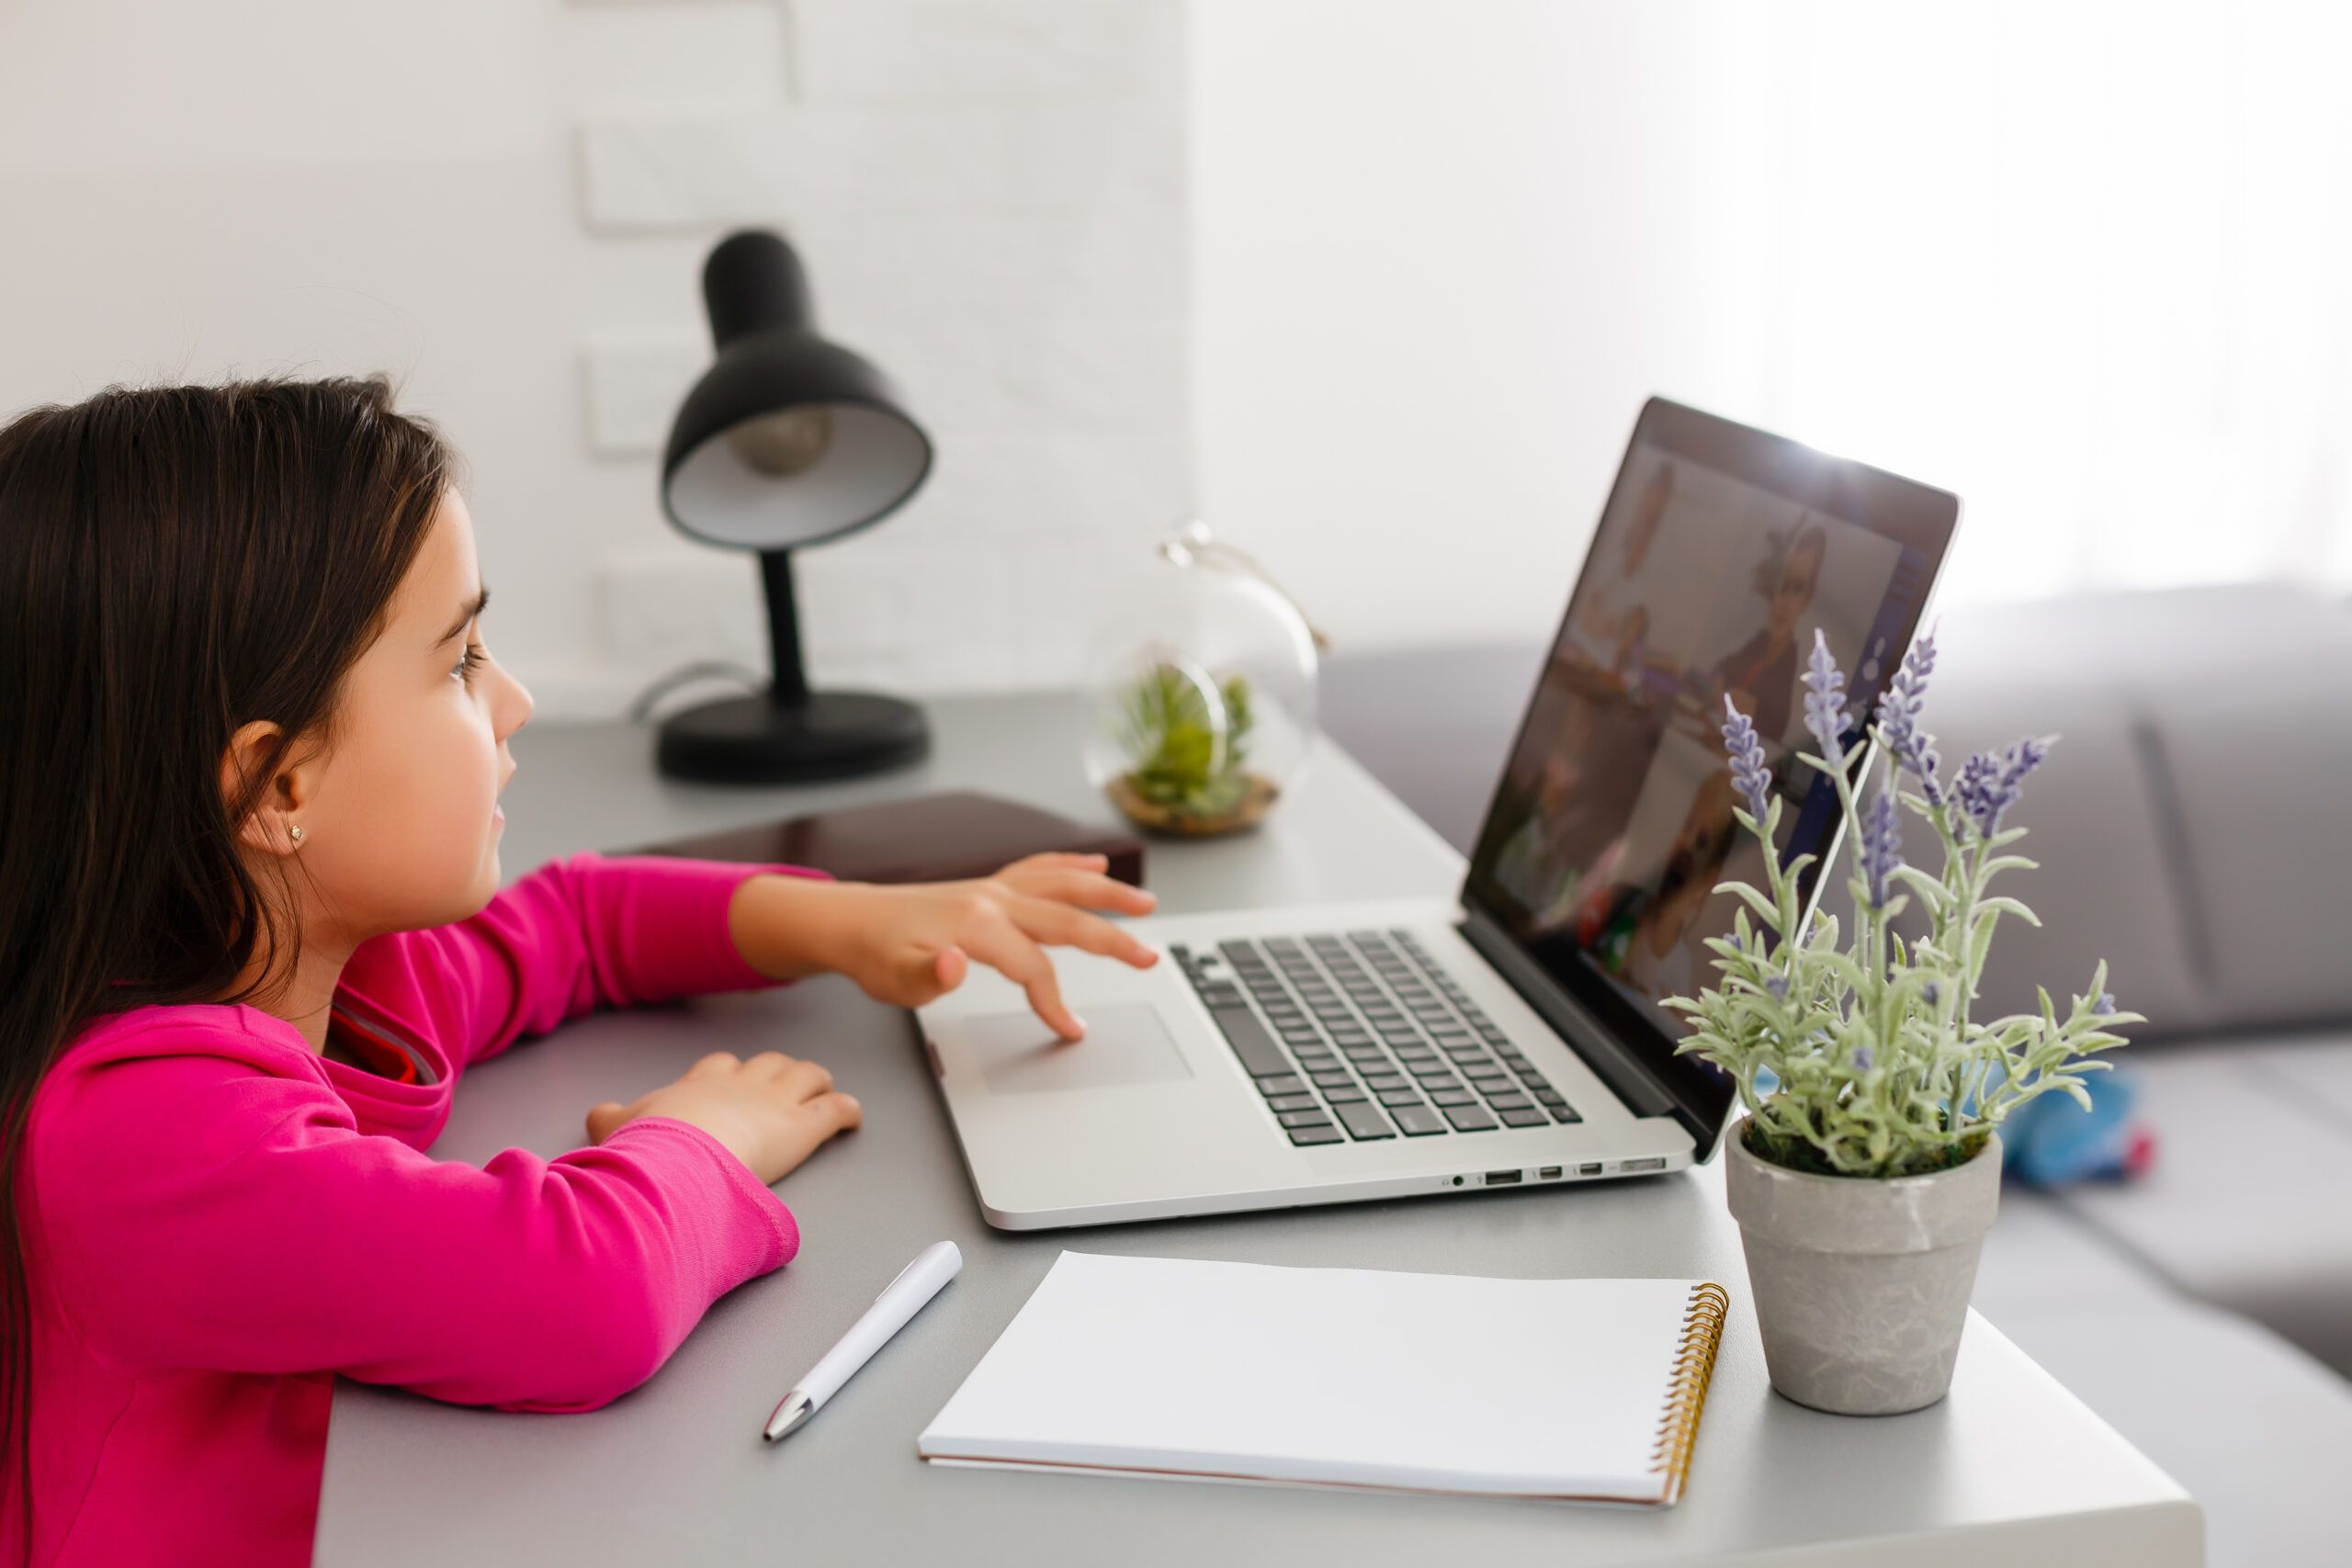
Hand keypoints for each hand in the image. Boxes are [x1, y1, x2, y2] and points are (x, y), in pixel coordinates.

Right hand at [585, 1050, 860, 1185]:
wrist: (678, 1154)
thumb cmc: (650, 1144)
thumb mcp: (617, 1128)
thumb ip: (609, 1119)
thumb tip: (596, 1115)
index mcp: (700, 1085)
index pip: (719, 1066)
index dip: (730, 1073)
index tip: (732, 1080)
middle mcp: (741, 1084)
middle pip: (767, 1064)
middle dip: (778, 1073)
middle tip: (784, 1086)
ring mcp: (774, 1102)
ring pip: (806, 1075)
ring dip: (816, 1082)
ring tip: (822, 1090)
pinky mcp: (801, 1127)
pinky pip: (835, 1110)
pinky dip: (848, 1111)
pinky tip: (853, 1117)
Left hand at [822, 852, 1158, 1039]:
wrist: (851, 920)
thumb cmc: (874, 954)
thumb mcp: (893, 979)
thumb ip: (927, 975)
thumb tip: (954, 964)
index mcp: (976, 924)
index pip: (1034, 965)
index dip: (1054, 1001)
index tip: (1070, 1030)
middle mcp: (992, 898)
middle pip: (1065, 919)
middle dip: (1112, 939)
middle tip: (1148, 958)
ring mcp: (992, 888)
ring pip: (1061, 885)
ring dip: (1105, 893)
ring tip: (1144, 903)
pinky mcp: (988, 886)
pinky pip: (1038, 869)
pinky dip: (1069, 864)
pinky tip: (1094, 862)